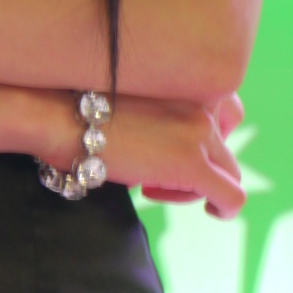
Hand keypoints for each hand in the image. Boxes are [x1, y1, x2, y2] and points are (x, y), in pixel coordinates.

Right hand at [40, 90, 245, 219]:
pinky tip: (209, 211)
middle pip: (226, 141)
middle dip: (200, 162)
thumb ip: (159, 116)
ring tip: (155, 186)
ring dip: (197, 183)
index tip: (171, 148)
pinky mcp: (193, 164)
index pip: (225, 108)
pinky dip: (224, 208)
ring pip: (227, 171)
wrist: (61, 115)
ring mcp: (200, 132)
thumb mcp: (132, 101)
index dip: (203, 136)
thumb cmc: (80, 109)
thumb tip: (163, 146)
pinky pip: (232, 196)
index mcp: (186, 80)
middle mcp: (200, 101)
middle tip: (160, 174)